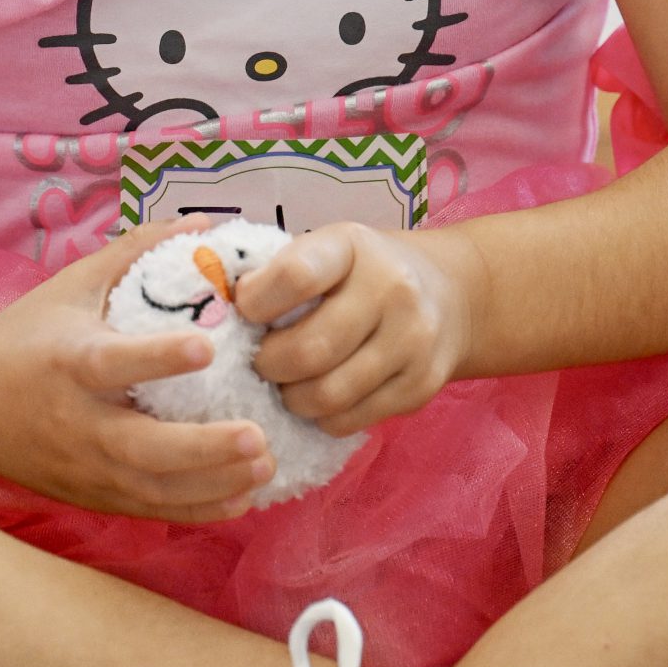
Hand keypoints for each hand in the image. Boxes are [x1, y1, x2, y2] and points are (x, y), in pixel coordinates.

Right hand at [0, 216, 277, 523]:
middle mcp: (77, 421)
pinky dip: (197, 510)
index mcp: (69, 361)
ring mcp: (84, 466)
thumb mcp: (71, 285)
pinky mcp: (91, 495)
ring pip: (152, 488)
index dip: (158, 359)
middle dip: (202, 447)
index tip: (207, 348)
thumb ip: (136, 252)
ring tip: (266, 466)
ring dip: (212, 483)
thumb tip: (203, 223)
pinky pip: (149, 511)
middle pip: (140, 447)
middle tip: (256, 434)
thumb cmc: (22, 335)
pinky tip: (242, 497)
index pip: (114, 363)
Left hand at [237, 222, 482, 435]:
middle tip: (257, 363)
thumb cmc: (364, 271)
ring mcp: (412, 342)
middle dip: (268, 364)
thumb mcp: (327, 249)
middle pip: (310, 349)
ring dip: (291, 397)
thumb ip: (278, 271)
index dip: (256, 301)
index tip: (244, 312)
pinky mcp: (421, 387)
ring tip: (284, 384)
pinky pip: (351, 419)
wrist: (453, 294)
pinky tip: (317, 399)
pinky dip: (321, 417)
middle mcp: (391, 291)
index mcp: (352, 247)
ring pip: (329, 394)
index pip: (296, 276)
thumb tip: (214, 305)